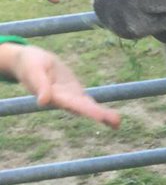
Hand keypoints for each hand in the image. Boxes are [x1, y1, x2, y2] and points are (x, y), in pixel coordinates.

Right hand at [1, 44, 119, 126]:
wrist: (29, 61)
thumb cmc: (29, 64)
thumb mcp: (33, 69)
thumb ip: (39, 84)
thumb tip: (43, 101)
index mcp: (53, 95)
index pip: (71, 103)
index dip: (85, 109)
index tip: (99, 115)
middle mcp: (63, 100)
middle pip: (83, 108)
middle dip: (99, 114)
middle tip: (117, 122)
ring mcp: (70, 98)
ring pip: (89, 108)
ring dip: (104, 116)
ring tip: (118, 123)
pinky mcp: (76, 93)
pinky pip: (90, 103)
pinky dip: (101, 112)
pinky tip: (115, 121)